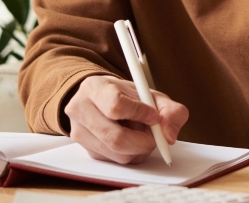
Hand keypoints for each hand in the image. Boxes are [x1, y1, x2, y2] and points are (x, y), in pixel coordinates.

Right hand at [64, 75, 188, 163]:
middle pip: (115, 137)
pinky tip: (131, 140)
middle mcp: (80, 110)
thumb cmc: (128, 97)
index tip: (154, 116)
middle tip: (154, 135)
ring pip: (117, 153)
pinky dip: (131, 154)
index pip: (116, 106)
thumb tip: (169, 135)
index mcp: (94, 88)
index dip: (140, 114)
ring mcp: (79, 132)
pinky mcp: (86, 151)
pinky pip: (115, 161)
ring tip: (142, 134)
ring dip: (138, 148)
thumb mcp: (151, 95)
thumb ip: (170, 110)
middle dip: (143, 140)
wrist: (104, 101)